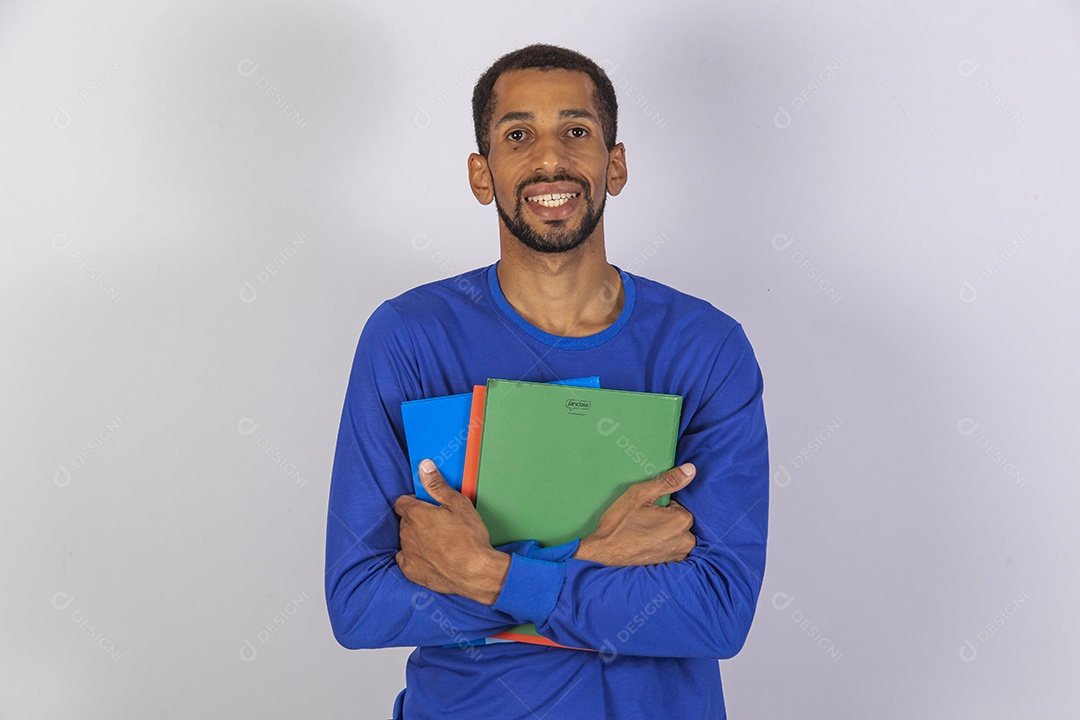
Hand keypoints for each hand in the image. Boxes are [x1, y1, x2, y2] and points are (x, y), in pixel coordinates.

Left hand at [393, 459, 509, 604]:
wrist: (475, 573)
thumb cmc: (469, 538)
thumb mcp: (458, 504)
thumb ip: (437, 485)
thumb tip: (424, 466)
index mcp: (416, 515)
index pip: (402, 502)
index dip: (414, 502)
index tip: (427, 506)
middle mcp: (407, 533)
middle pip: (405, 521)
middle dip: (417, 520)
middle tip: (439, 524)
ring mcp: (408, 553)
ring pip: (406, 539)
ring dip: (416, 538)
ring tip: (439, 542)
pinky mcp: (411, 571)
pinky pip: (406, 559)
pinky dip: (415, 556)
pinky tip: (431, 557)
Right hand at [573, 463, 696, 565]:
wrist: (604, 553)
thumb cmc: (620, 523)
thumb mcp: (640, 495)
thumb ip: (668, 481)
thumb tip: (690, 470)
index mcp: (681, 520)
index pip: (679, 505)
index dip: (662, 505)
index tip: (647, 510)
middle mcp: (686, 540)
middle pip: (680, 520)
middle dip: (666, 518)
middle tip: (644, 521)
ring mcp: (679, 555)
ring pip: (678, 534)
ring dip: (665, 532)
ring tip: (644, 533)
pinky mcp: (671, 564)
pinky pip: (673, 548)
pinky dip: (663, 545)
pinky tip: (646, 543)